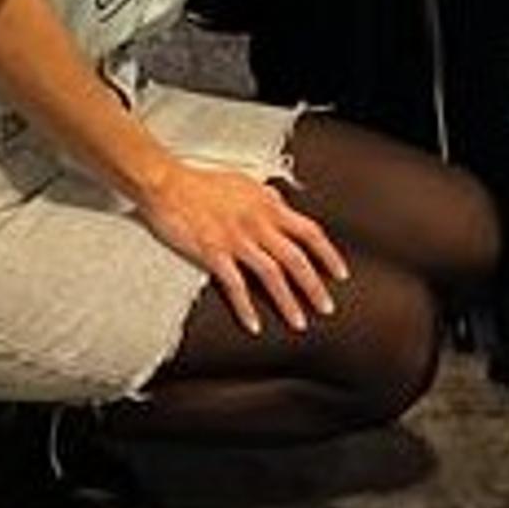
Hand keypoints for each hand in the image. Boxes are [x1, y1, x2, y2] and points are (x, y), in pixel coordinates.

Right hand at [137, 160, 347, 334]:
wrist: (167, 184)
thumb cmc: (203, 182)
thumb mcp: (244, 182)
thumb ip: (266, 197)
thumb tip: (281, 203)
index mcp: (268, 207)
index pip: (309, 232)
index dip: (328, 254)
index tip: (340, 274)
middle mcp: (257, 224)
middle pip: (296, 259)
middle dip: (314, 286)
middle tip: (326, 308)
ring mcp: (236, 239)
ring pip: (272, 275)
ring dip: (288, 302)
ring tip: (298, 323)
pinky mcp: (212, 253)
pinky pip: (235, 286)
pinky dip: (246, 308)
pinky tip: (254, 326)